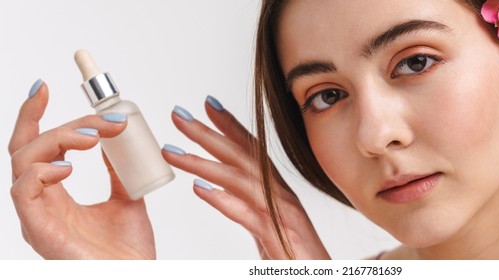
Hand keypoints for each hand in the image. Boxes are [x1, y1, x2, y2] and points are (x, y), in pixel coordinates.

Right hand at [8, 81, 154, 258]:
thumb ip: (118, 171)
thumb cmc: (128, 252)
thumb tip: (119, 141)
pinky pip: (23, 191)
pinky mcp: (37, 228)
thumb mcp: (127, 199)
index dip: (34, 115)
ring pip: (25, 160)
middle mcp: (41, 202)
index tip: (45, 87)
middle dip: (55, 121)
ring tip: (94, 137)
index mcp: (56, 195)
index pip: (36, 146)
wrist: (136, 279)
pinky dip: (43, 170)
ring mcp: (36, 215)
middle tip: (100, 119)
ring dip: (60, 139)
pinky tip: (68, 167)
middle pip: (26, 147)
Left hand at [163, 97, 329, 258]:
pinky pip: (246, 214)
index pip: (252, 150)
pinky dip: (223, 200)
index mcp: (278, 191)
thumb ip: (247, 207)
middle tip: (179, 115)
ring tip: (173, 152)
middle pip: (242, 156)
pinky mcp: (277, 236)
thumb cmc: (297, 257)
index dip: (230, 125)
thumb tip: (218, 190)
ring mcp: (280, 214)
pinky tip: (200, 189)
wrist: (320, 276)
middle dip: (208, 133)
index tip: (207, 104)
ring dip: (203, 162)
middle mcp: (280, 196)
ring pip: (239, 179)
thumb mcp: (269, 227)